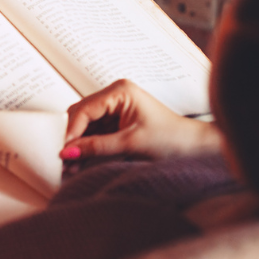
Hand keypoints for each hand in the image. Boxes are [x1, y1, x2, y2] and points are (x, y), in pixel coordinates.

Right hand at [59, 79, 221, 160]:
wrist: (195, 148)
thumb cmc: (173, 139)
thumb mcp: (131, 144)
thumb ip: (97, 146)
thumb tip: (67, 152)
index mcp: (120, 91)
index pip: (85, 109)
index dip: (71, 131)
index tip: (62, 151)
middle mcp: (115, 95)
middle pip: (81, 116)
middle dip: (72, 139)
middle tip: (63, 161)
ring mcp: (115, 108)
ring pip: (85, 126)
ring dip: (78, 146)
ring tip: (70, 167)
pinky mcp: (117, 122)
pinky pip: (94, 133)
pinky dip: (87, 148)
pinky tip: (80, 162)